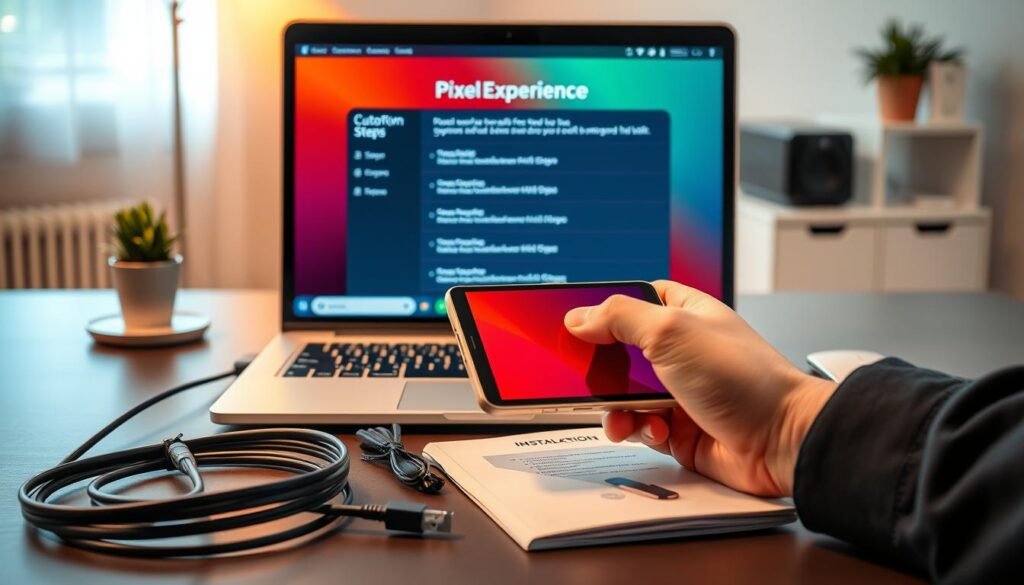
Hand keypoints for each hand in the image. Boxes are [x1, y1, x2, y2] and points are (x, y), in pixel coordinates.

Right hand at [564, 280, 836, 496]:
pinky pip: (640, 428)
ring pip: (624, 396)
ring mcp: (681, 391)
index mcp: (685, 314)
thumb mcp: (671, 331)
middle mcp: (683, 351)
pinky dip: (638, 431)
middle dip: (603, 368)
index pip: (636, 300)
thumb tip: (579, 316)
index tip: (578, 322)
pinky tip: (653, 431)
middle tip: (586, 376)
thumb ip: (619, 318)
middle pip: (622, 352)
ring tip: (622, 415)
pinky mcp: (679, 429)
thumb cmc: (745, 379)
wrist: (781, 441)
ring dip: (616, 407)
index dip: (606, 309)